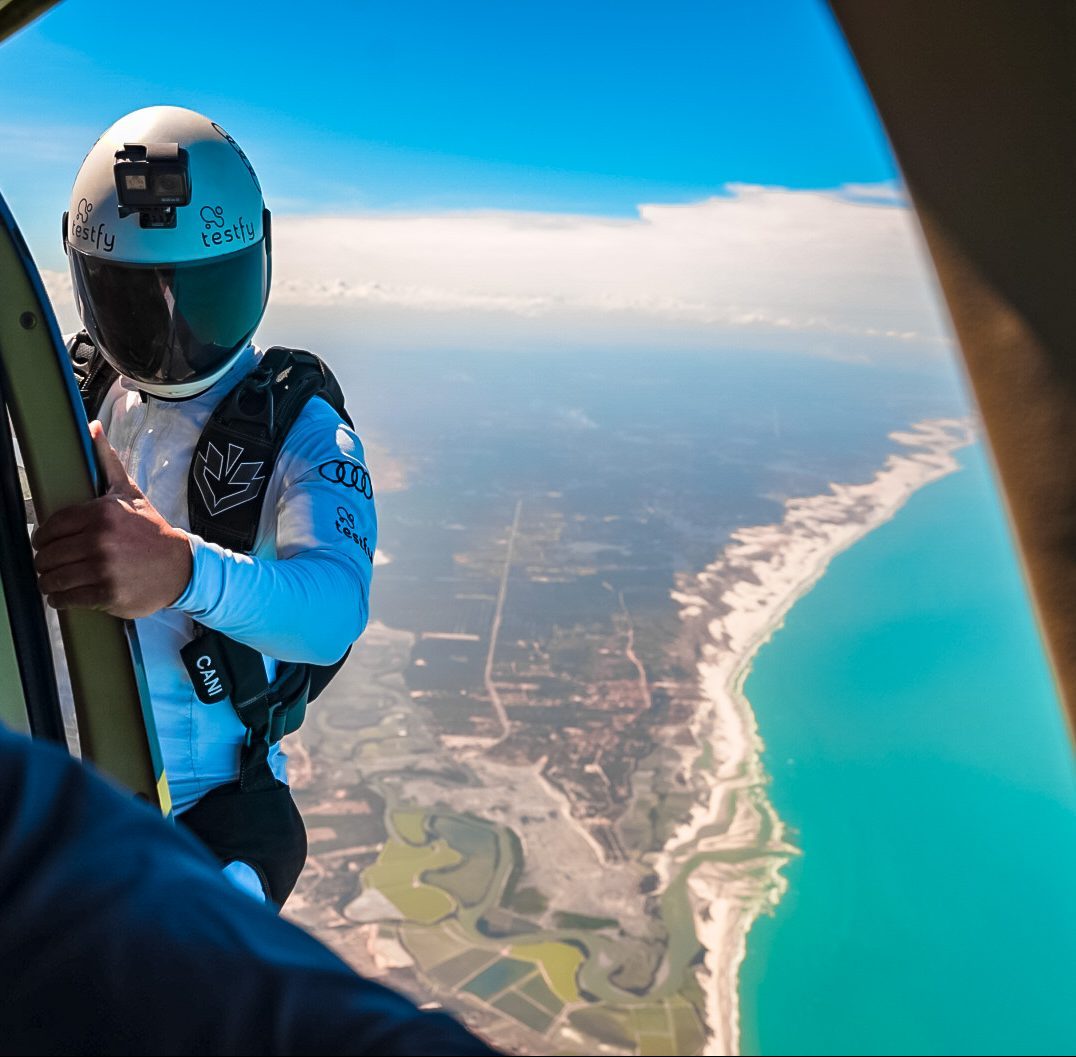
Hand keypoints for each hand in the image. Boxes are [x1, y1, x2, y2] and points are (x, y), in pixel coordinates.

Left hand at [32, 421, 192, 617]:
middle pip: (47, 555)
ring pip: (53, 578)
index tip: (46, 544)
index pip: (50, 528)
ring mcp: (103, 569)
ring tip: (56, 580)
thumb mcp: (131, 493)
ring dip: (49, 581)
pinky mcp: (107, 593)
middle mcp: (100, 541)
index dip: (43, 538)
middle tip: (53, 564)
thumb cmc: (151, 531)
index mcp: (101, 513)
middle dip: (45, 561)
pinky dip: (60, 599)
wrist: (181, 567)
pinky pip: (66, 599)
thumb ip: (107, 461)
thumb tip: (92, 427)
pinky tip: (65, 595)